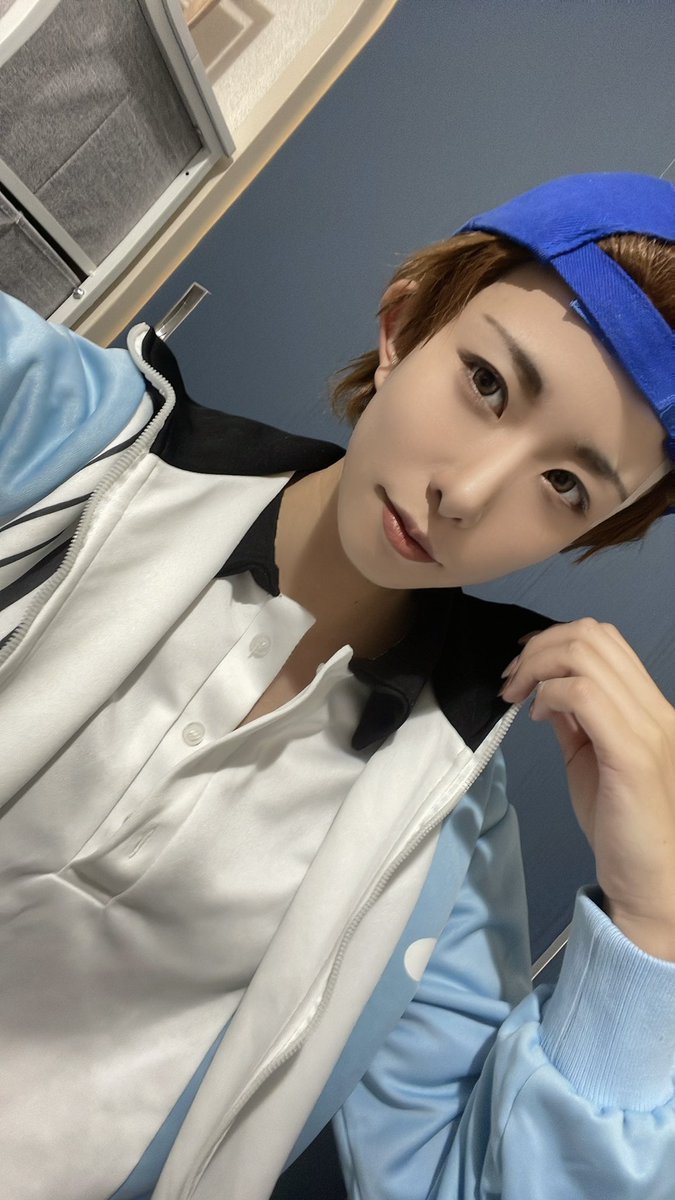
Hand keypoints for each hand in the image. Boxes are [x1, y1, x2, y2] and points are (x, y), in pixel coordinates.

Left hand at [500, 619, 674, 959]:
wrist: (651, 883)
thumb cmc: (622, 828)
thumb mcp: (592, 760)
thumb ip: (577, 721)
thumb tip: (546, 689)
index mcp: (651, 709)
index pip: (606, 640)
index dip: (553, 641)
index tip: (521, 670)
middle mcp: (657, 710)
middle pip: (592, 636)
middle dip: (538, 648)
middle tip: (511, 682)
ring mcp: (649, 729)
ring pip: (585, 656)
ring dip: (537, 667)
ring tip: (517, 697)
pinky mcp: (633, 754)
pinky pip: (583, 695)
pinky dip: (549, 696)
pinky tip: (537, 719)